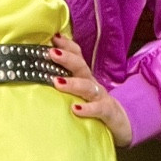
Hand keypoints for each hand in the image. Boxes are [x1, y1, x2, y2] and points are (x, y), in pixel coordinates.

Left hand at [50, 31, 132, 145]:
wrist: (120, 123)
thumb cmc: (93, 107)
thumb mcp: (79, 93)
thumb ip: (64, 84)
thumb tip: (39, 76)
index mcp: (84, 77)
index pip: (77, 56)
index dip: (67, 45)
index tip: (53, 38)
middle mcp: (92, 84)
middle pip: (81, 66)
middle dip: (67, 58)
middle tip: (51, 53)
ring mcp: (100, 97)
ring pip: (88, 87)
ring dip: (73, 83)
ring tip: (57, 82)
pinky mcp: (107, 112)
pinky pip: (98, 109)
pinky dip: (87, 109)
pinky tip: (75, 109)